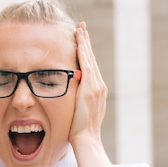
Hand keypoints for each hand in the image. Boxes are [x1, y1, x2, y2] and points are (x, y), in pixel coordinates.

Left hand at [70, 22, 107, 145]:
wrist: (86, 139)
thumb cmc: (79, 132)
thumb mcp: (78, 113)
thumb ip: (76, 102)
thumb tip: (68, 99)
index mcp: (95, 92)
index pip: (89, 68)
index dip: (85, 54)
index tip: (80, 41)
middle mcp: (99, 87)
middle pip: (91, 60)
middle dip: (86, 43)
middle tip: (81, 28)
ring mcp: (97, 87)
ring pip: (90, 59)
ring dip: (84, 43)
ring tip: (80, 29)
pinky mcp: (91, 87)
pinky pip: (87, 64)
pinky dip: (83, 51)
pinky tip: (79, 40)